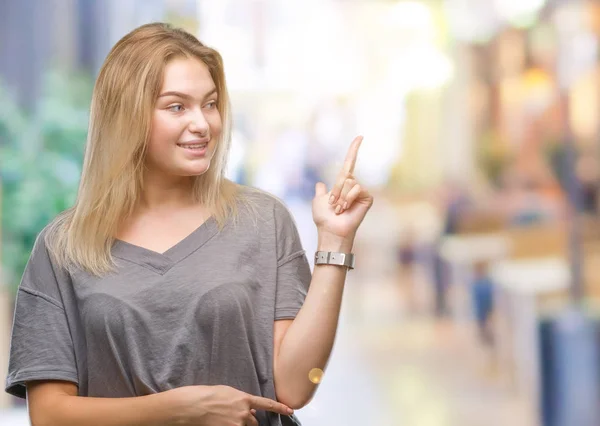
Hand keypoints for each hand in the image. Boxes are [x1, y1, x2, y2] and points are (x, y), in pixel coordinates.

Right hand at [169, 385, 292, 425]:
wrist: (193, 406)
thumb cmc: (207, 395)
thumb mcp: (227, 392)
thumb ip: (241, 401)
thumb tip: (249, 410)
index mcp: (244, 399)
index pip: (267, 404)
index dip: (280, 408)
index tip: (290, 410)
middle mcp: (243, 414)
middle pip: (254, 422)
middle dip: (248, 421)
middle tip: (235, 416)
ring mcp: (236, 425)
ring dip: (240, 425)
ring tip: (224, 418)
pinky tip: (221, 422)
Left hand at [313, 135, 373, 241]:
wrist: (330, 230)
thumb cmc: (324, 219)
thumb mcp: (318, 201)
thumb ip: (319, 192)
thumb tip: (320, 184)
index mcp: (342, 184)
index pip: (350, 163)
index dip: (354, 149)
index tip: (360, 136)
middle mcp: (353, 186)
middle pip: (344, 175)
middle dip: (335, 190)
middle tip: (333, 205)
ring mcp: (360, 192)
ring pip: (349, 182)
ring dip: (340, 196)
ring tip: (339, 209)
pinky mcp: (367, 198)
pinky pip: (356, 188)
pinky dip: (347, 198)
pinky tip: (346, 209)